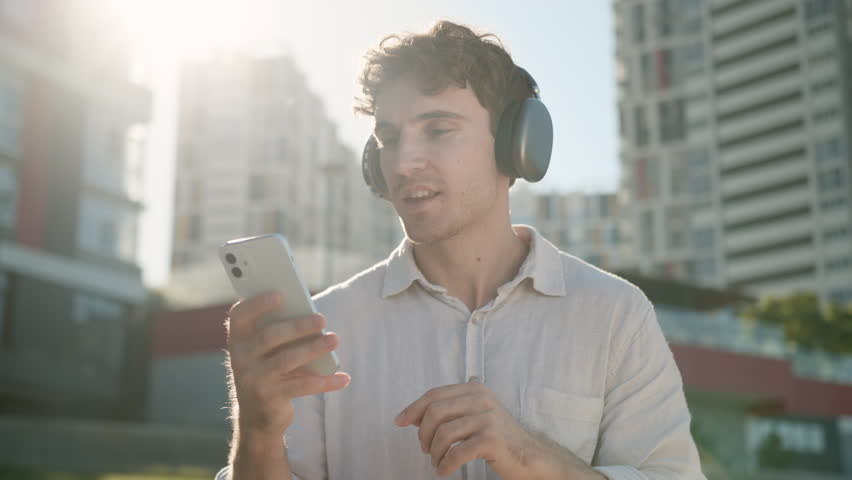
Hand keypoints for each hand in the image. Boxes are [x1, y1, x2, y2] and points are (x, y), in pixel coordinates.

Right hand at [226, 292, 349, 437]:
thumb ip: (279, 333)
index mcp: (238, 341)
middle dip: (297, 326)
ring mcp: (253, 380)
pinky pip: (301, 387)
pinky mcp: (269, 399)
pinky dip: (325, 381)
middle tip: (322, 318)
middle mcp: (240, 359)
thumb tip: (312, 317)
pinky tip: (344, 378)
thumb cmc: (268, 371)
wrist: (256, 418)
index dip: (257, 303)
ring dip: (313, 348)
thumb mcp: (266, 353)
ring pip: (286, 360)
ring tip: (335, 339)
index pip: (239, 316)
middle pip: (269, 336)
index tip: (280, 294)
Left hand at [395, 379, 602, 478]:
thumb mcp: (476, 414)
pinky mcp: (491, 439)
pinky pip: (456, 452)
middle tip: (424, 449)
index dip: (413, 408)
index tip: (399, 422)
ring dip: (434, 452)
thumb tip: (412, 415)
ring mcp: (487, 418)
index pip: (435, 394)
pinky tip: (444, 470)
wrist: (531, 457)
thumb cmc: (499, 438)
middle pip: (435, 412)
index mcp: (475, 389)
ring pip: (443, 433)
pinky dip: (445, 464)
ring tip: (436, 462)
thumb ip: (450, 409)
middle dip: (423, 433)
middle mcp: (482, 399)